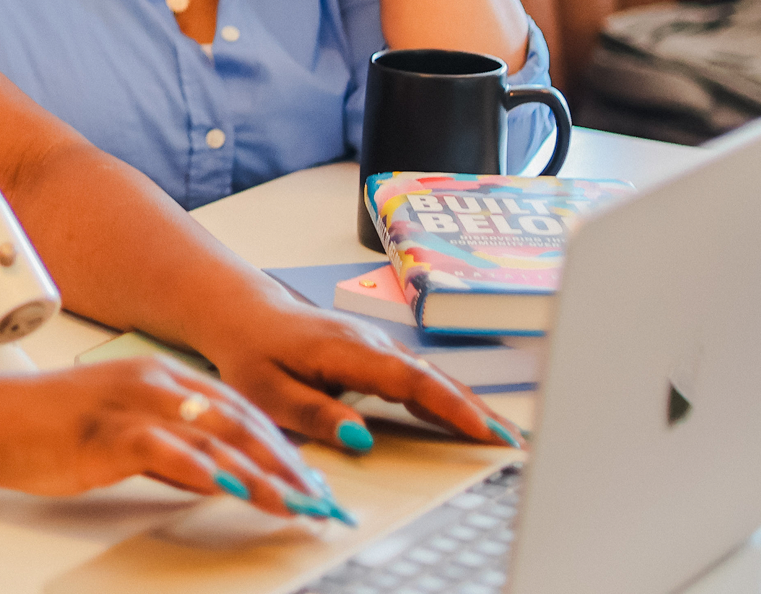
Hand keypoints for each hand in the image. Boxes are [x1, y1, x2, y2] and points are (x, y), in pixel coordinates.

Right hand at [0, 357, 350, 520]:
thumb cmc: (44, 428)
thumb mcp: (121, 439)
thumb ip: (170, 454)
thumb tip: (216, 480)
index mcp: (160, 379)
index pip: (239, 410)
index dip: (281, 447)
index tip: (311, 483)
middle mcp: (153, 382)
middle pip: (238, 420)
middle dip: (285, 463)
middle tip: (318, 500)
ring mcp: (130, 403)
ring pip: (212, 433)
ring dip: (259, 471)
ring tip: (292, 502)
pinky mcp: (106, 430)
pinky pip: (165, 449)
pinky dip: (203, 470)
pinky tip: (229, 490)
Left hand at [192, 295, 522, 452]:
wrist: (246, 315)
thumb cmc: (254, 352)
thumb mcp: (267, 391)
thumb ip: (313, 413)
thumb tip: (360, 438)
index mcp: (348, 351)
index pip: (410, 381)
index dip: (450, 407)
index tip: (483, 431)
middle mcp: (372, 344)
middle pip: (434, 379)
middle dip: (477, 411)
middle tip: (514, 444)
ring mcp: (380, 346)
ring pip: (434, 377)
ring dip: (472, 406)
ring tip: (509, 439)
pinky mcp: (380, 355)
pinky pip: (423, 378)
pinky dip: (452, 399)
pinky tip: (474, 421)